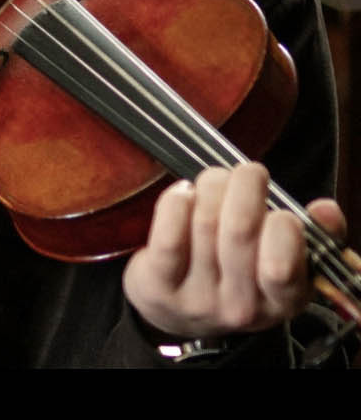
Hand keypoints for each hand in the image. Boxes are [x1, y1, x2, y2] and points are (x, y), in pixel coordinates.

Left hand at [123, 163, 347, 339]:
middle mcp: (242, 305)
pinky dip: (176, 202)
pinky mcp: (160, 287)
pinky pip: (169, 235)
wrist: (182, 311)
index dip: (282, 224)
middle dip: (244, 185)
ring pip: (204, 222)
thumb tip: (325, 209)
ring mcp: (198, 298)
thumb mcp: (288, 262)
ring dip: (210, 188)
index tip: (278, 209)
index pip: (284, 262)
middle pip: (240, 229)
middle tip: (247, 174)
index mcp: (283, 300)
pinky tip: (183, 193)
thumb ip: (316, 234)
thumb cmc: (241, 272)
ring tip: (213, 183)